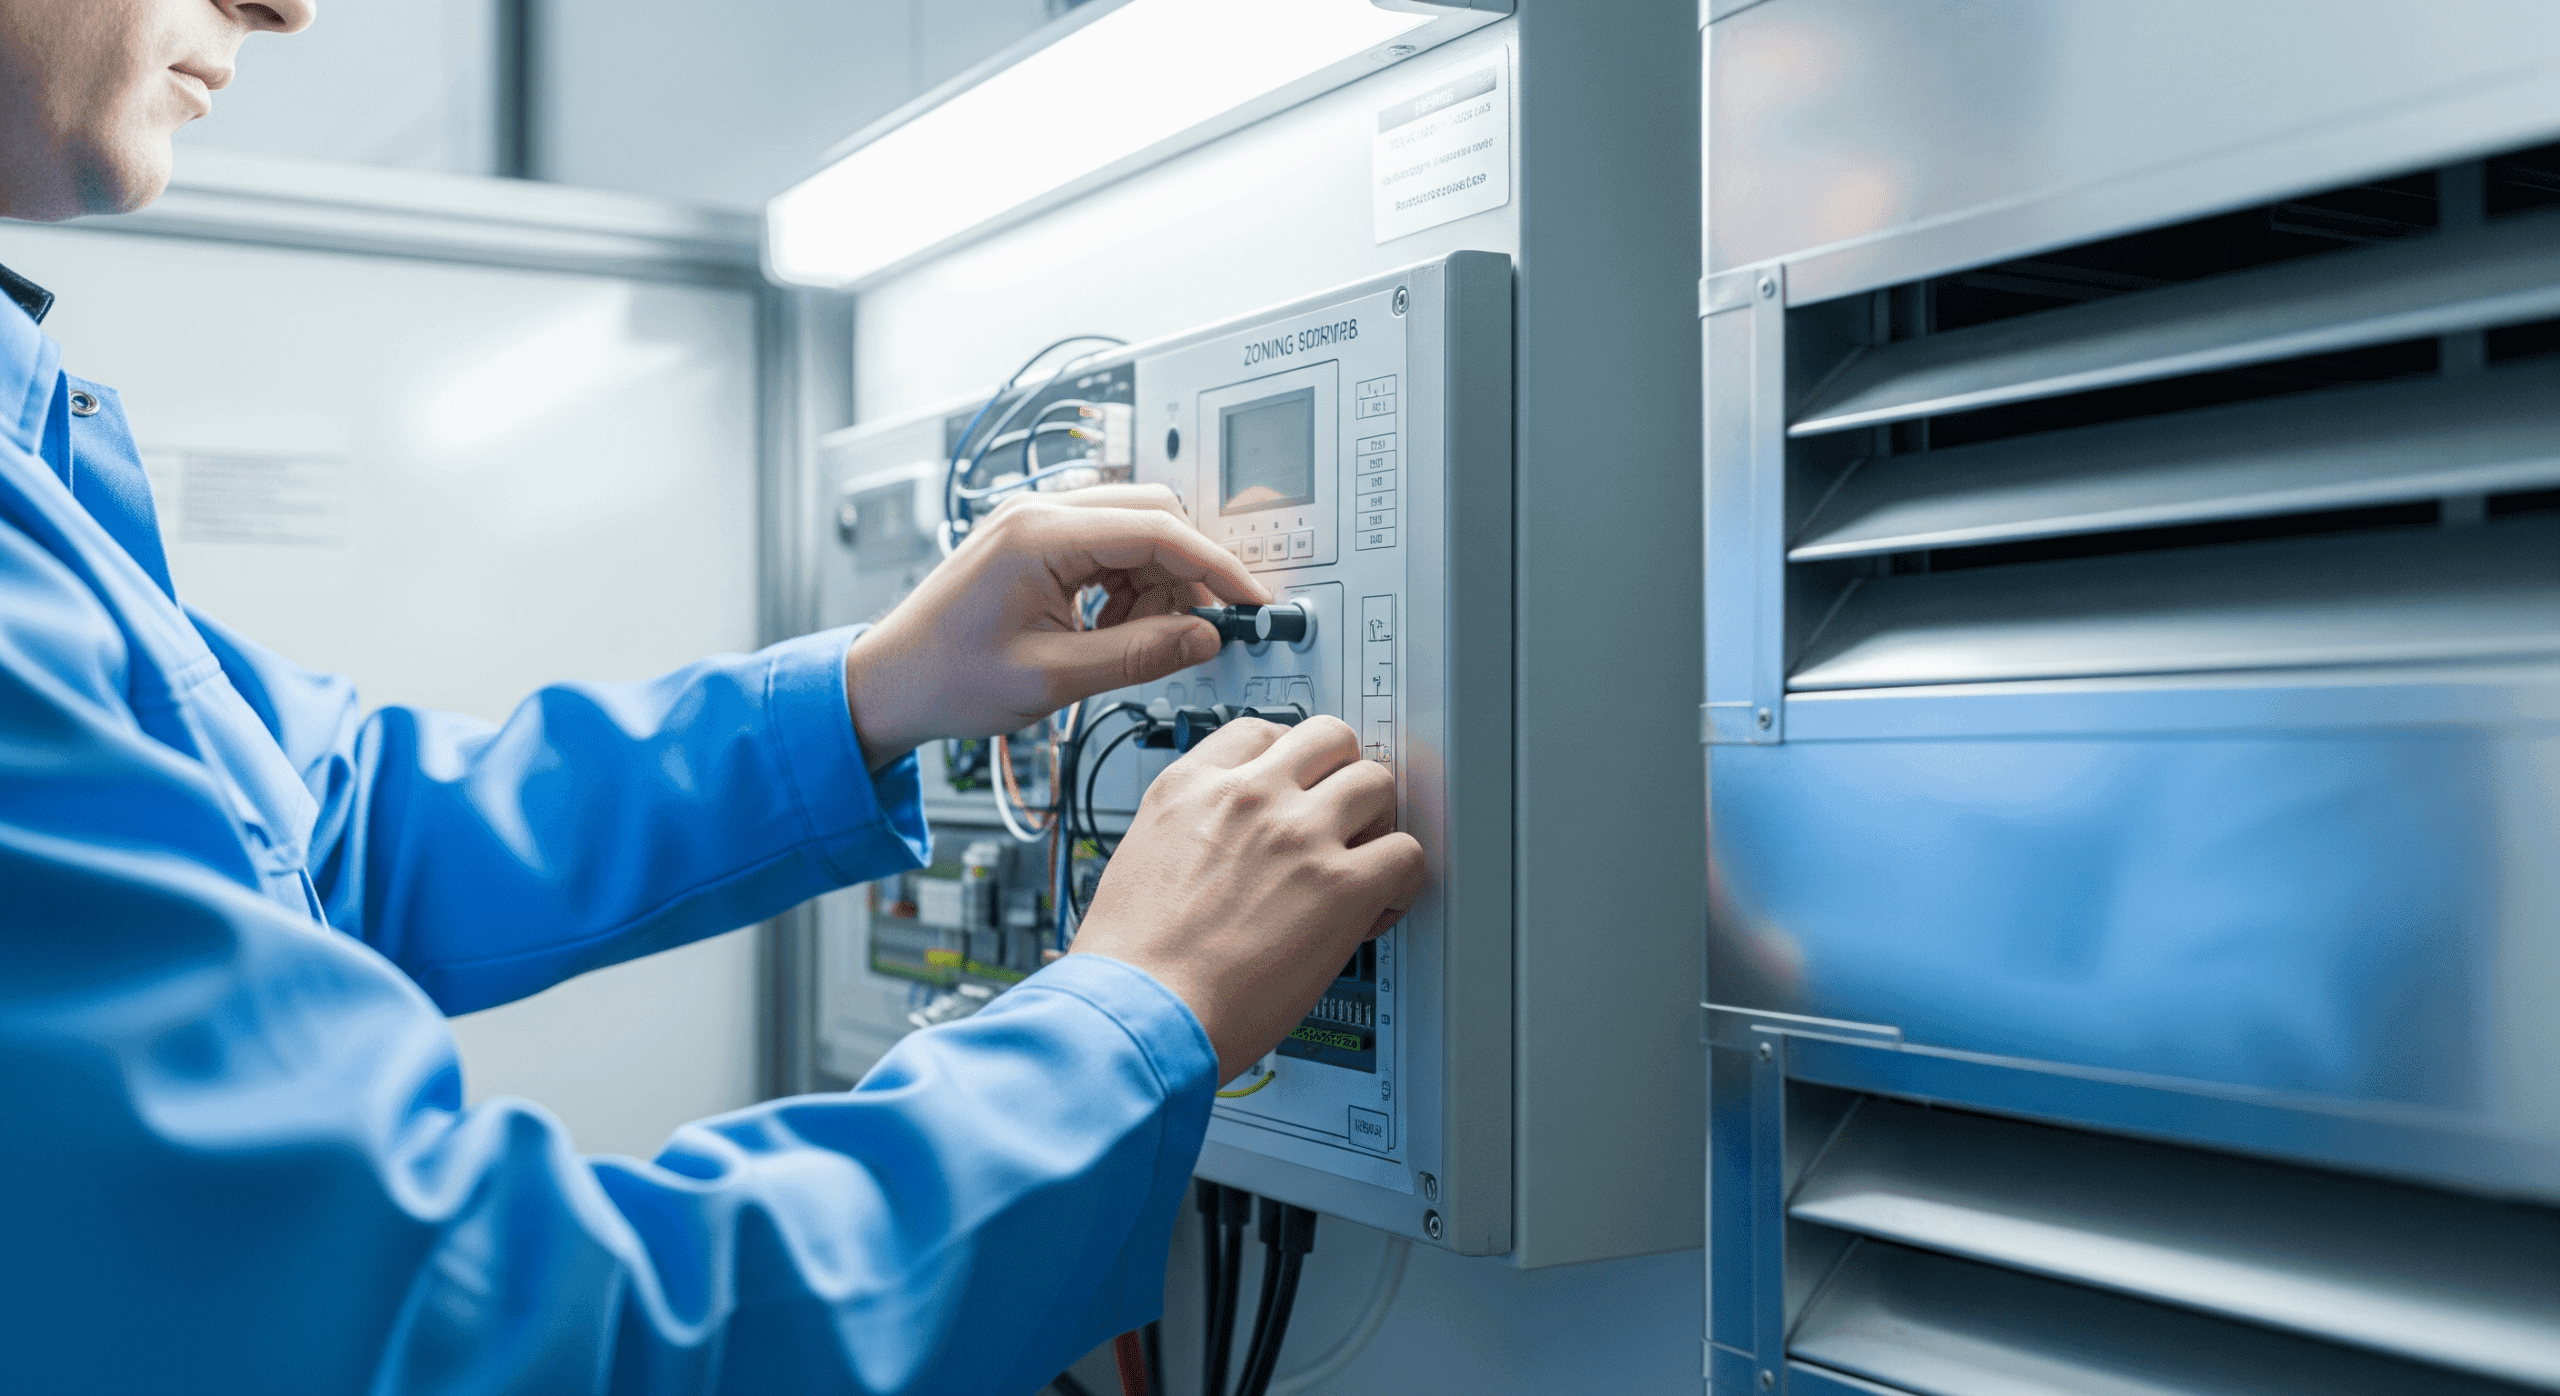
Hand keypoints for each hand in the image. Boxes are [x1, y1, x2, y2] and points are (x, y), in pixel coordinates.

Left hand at [842, 485, 1267, 768]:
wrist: (887, 683)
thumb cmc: (945, 678)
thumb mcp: (1053, 678)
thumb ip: (1139, 654)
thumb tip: (1205, 636)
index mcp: (1039, 534)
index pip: (1159, 529)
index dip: (1216, 567)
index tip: (1248, 602)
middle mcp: (1038, 512)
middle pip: (1154, 515)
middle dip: (1185, 573)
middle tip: (1192, 630)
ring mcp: (1035, 520)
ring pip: (1135, 530)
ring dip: (1154, 583)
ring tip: (1133, 640)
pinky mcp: (1035, 540)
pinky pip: (1108, 546)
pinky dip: (1127, 586)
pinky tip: (1109, 629)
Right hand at [1069, 717, 1426, 1082]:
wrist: (1139, 1012)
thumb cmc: (1129, 962)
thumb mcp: (1139, 858)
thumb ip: (1192, 832)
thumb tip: (1227, 845)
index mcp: (1191, 786)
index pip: (1262, 731)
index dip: (1291, 760)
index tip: (1297, 788)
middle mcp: (1248, 796)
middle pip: (1330, 738)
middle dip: (1341, 776)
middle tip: (1339, 819)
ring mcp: (1298, 835)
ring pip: (1377, 783)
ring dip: (1377, 823)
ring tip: (1361, 865)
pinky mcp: (1340, 886)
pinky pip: (1406, 854)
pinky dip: (1402, 883)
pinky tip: (1375, 909)